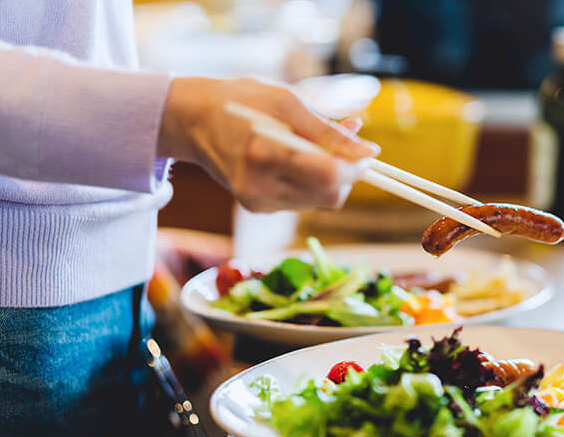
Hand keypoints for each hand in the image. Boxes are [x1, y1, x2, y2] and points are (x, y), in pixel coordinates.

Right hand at [157, 77, 378, 211]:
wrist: (194, 120)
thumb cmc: (240, 102)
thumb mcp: (287, 103)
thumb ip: (329, 131)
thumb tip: (369, 151)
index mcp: (265, 154)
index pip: (329, 176)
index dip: (356, 167)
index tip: (366, 152)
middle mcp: (260, 186)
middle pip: (329, 197)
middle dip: (347, 174)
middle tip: (345, 145)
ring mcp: (258, 202)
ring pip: (319, 201)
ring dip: (332, 177)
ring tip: (322, 145)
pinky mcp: (258, 207)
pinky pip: (302, 200)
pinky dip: (313, 181)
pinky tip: (304, 158)